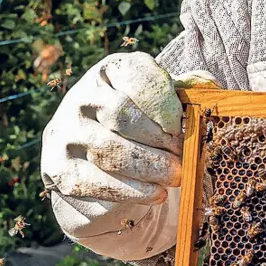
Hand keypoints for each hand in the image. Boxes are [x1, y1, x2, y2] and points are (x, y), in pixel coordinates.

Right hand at [41, 52, 216, 260]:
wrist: (95, 158)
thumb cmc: (142, 122)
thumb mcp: (162, 101)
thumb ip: (186, 92)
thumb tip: (209, 86)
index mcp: (110, 70)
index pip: (135, 76)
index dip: (163, 102)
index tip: (182, 125)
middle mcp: (81, 95)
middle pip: (121, 114)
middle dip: (159, 139)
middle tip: (183, 157)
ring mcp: (64, 130)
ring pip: (108, 148)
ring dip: (148, 166)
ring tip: (175, 178)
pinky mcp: (56, 166)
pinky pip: (93, 181)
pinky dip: (130, 191)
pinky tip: (155, 195)